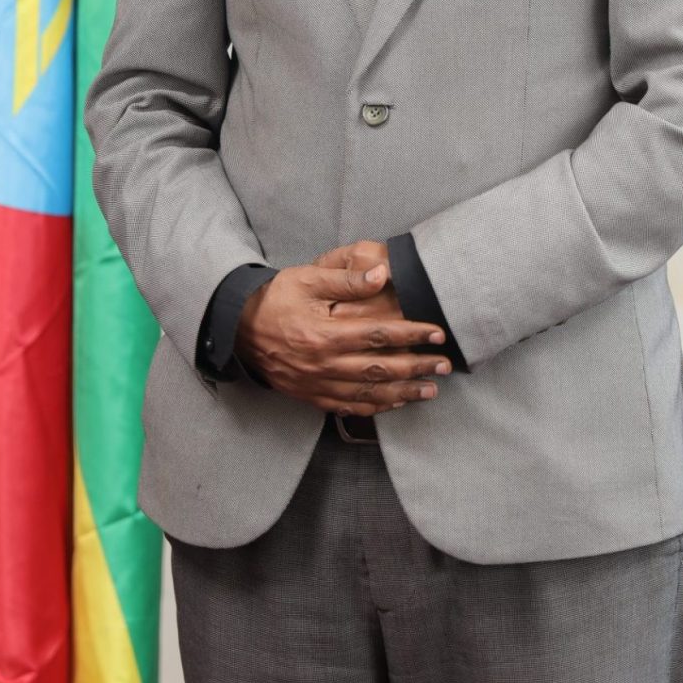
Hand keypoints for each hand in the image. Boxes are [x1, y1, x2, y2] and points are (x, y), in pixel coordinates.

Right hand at [234, 251, 451, 415]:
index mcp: (324, 334)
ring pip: (368, 394)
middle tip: (445, 364)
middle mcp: (323, 365)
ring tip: (431, 389)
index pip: (378, 336)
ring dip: (403, 392)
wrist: (238, 328)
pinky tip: (396, 402)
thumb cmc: (276, 299)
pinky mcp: (311, 396)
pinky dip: (376, 407)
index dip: (411, 334)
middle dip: (417, 366)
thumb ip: (346, 279)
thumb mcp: (308, 279)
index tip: (437, 333)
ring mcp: (317, 385)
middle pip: (380, 369)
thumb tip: (383, 274)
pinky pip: (349, 407)